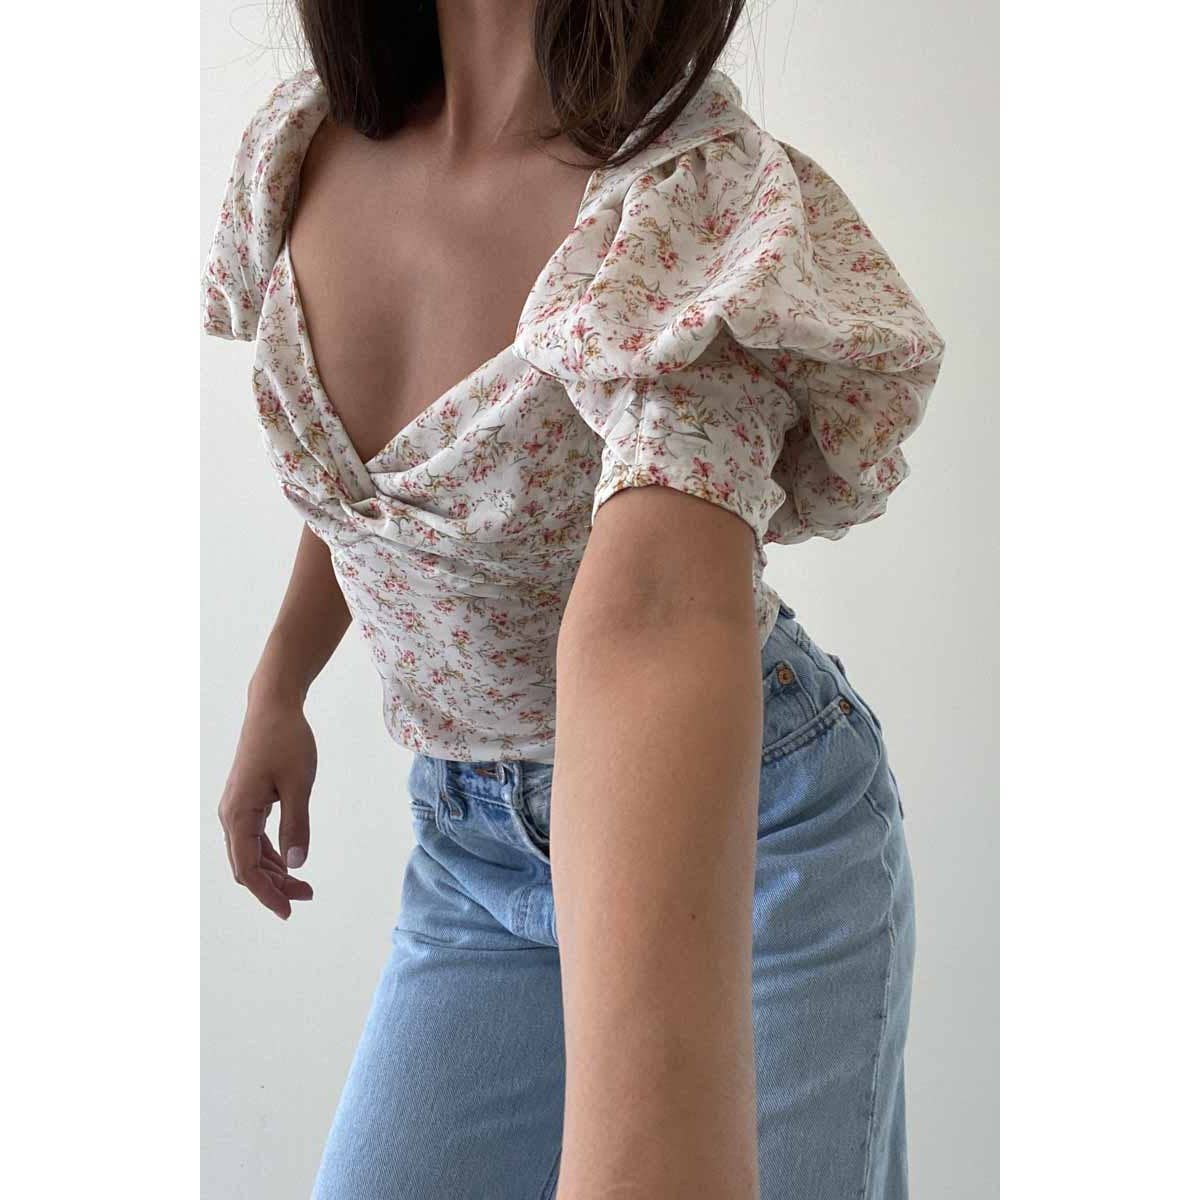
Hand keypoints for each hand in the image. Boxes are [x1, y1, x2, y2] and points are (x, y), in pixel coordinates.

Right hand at [217, 695, 316, 919]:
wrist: (272, 707)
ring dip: (273, 872)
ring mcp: (236, 808)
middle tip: (307, 896)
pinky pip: (253, 837)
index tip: (289, 911)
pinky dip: (270, 854)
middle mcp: (230, 815)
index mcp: (238, 814)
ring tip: (303, 884)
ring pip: (249, 853)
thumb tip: (297, 864)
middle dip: (273, 886)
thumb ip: (297, 825)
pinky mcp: (245, 800)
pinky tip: (290, 861)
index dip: (267, 894)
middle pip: (246, 866)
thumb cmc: (286, 741)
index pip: (247, 869)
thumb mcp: (299, 785)